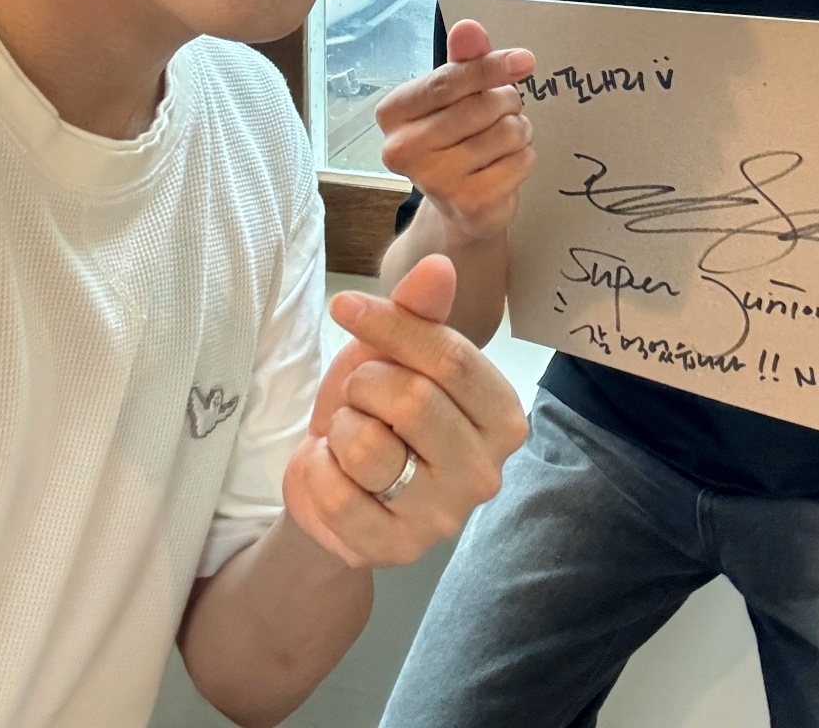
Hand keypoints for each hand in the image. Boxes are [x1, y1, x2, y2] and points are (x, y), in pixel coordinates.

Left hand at [282, 255, 528, 569]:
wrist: (332, 482)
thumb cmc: (375, 408)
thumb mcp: (392, 351)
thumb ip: (418, 311)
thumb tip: (438, 266)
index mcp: (501, 413)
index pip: (452, 357)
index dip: (390, 324)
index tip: (343, 306)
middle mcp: (486, 470)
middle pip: (414, 399)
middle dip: (365, 384)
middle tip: (359, 396)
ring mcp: (444, 518)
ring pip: (371, 446)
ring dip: (342, 428)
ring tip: (350, 438)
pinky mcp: (396, 551)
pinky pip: (338, 494)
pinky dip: (318, 471)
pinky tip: (331, 471)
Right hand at [376, 19, 536, 243]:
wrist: (458, 206)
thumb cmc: (454, 138)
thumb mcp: (454, 95)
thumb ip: (463, 60)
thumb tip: (468, 28)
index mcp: (393, 113)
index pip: (447, 82)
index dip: (489, 67)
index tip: (524, 60)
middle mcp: (402, 149)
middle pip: (481, 106)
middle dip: (506, 102)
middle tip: (502, 112)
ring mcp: (434, 181)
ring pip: (507, 132)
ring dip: (519, 130)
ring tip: (503, 139)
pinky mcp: (469, 204)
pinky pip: (520, 161)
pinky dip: (524, 157)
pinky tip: (506, 164)